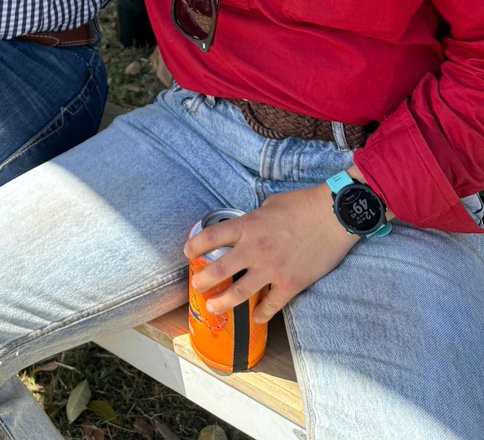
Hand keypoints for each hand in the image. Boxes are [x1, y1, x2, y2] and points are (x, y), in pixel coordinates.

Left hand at [184, 186, 357, 323]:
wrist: (334, 215)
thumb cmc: (302, 204)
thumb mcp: (269, 204)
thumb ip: (254, 219)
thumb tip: (247, 226)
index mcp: (247, 225)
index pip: (211, 236)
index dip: (194, 245)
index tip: (187, 251)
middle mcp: (255, 249)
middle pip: (219, 269)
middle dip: (203, 280)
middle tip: (197, 286)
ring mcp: (272, 269)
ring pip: (240, 292)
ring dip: (223, 302)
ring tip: (214, 307)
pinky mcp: (291, 283)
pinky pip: (272, 305)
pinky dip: (262, 314)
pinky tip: (256, 318)